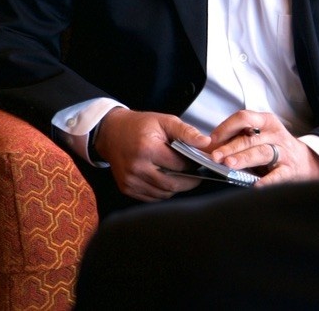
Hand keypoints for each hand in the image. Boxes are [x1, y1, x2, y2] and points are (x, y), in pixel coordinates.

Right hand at [95, 107, 210, 201]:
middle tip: (196, 174)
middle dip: (189, 181)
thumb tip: (206, 143)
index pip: (179, 165)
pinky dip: (163, 191)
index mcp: (147, 148)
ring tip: (182, 175)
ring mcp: (130, 181)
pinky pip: (152, 197)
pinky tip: (167, 179)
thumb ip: (186, 132)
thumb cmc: (140, 125)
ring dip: (176, 187)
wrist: (112, 132)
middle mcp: (137, 167)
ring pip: (163, 193)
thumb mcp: (164, 121)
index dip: (193, 164)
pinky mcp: (127, 188)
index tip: (199, 162)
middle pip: (172, 184)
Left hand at [209, 110, 318, 185]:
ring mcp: (283, 151)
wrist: (305, 161)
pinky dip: (266, 181)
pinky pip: (277, 175)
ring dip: (244, 158)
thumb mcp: (260, 135)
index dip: (226, 127)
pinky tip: (255, 186)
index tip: (212, 139)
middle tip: (216, 156)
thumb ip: (237, 137)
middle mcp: (275, 134)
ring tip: (230, 164)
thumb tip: (208, 145)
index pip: (244, 117)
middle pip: (250, 137)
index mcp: (265, 121)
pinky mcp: (289, 170)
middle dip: (231, 146)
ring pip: (262, 152)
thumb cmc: (274, 147)